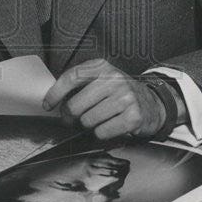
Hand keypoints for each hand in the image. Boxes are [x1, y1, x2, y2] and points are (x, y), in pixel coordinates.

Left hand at [42, 59, 167, 139]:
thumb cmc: (121, 93)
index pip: (72, 77)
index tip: (48, 104)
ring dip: (89, 125)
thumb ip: (81, 85)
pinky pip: (102, 132)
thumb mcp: (103, 80)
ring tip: (99, 119)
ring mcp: (125, 97)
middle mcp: (114, 79)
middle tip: (74, 119)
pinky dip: (102, 133)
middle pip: (76, 105)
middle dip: (70, 117)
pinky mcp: (133, 116)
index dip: (56, 92)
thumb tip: (54, 100)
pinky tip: (111, 126)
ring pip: (87, 121)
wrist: (153, 104)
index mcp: (103, 68)